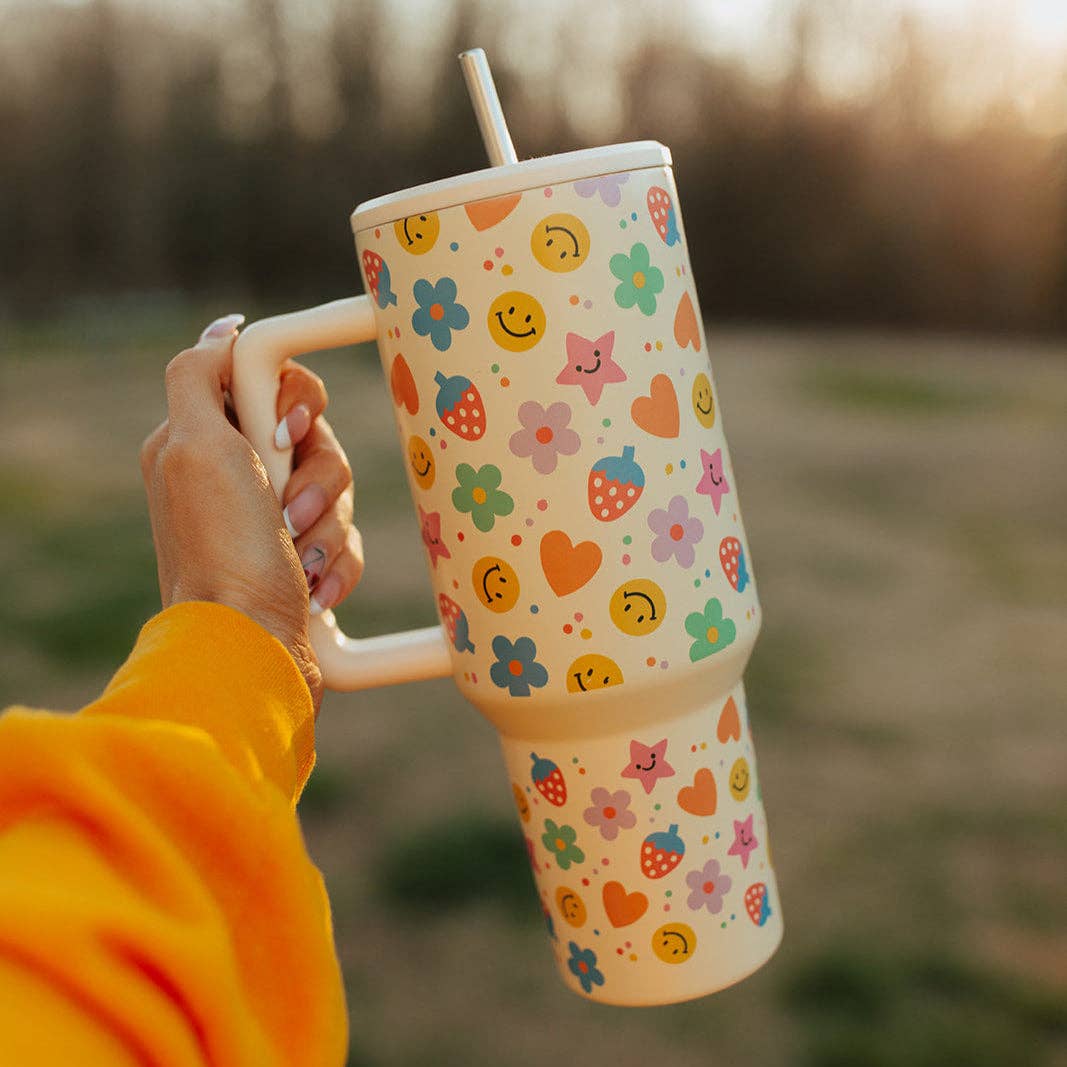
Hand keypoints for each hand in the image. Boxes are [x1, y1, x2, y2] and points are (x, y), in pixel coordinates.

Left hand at [141, 314, 362, 711]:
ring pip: (340, 490)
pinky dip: (338, 563)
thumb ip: (200, 374)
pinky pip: (349, 539)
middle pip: (318, 437)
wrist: (249, 650)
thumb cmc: (223, 552)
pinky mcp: (305, 561)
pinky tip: (315, 588)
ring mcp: (273, 522)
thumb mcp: (193, 447)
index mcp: (205, 441)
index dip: (295, 403)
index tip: (283, 436)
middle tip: (289, 513)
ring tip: (301, 561)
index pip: (275, 382)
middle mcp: (239, 477)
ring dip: (329, 527)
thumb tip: (225, 329)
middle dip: (317, 477)